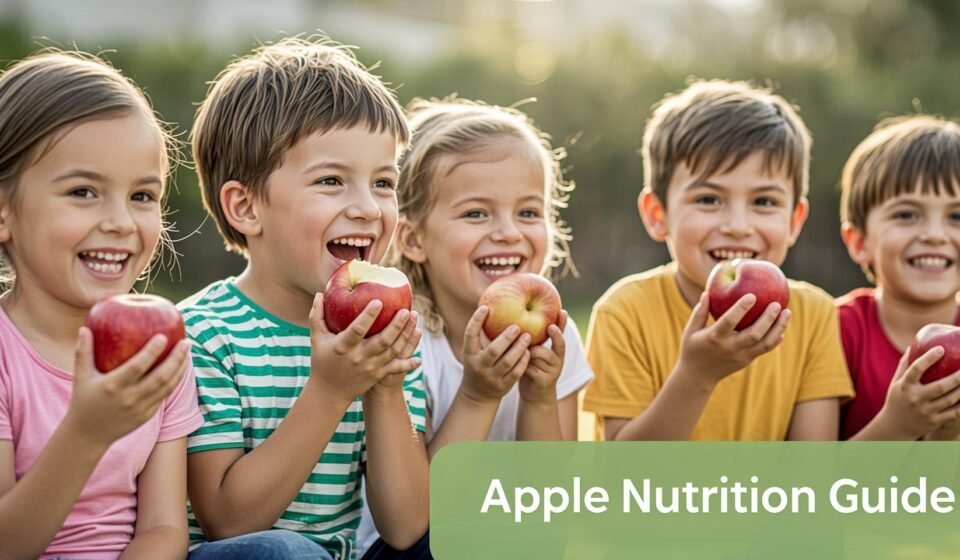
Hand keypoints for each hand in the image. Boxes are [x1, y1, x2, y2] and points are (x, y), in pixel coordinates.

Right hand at [64, 327, 189, 447]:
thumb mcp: (81, 377)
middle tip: (185, 342)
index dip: (151, 352)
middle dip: (176, 359)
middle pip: (160, 377)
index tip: (163, 336)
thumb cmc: (84, 400)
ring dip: (180, 369)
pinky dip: (175, 381)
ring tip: (187, 352)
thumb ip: (83, 353)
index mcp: (113, 386)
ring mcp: (141, 408)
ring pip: (167, 387)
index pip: (137, 367)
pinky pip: (165, 395)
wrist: (88, 435)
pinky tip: (180, 367)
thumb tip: (83, 328)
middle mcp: (129, 398)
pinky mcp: (147, 415)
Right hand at [308, 293, 421, 402]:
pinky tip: (419, 359)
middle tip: (405, 310)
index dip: (368, 316)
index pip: (357, 330)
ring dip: (405, 336)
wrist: (329, 392)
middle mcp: (358, 357)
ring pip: (392, 351)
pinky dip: (408, 364)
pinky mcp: (377, 375)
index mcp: (342, 346)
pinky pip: (395, 368)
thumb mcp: (317, 339)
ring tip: (413, 319)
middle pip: (381, 341)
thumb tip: (318, 294)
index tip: (379, 301)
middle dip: (395, 326)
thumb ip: (317, 316)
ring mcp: (370, 367)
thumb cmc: (322, 360)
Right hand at [460, 305, 530, 404]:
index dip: (476, 321)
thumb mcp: (475, 352)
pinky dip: (522, 362)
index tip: (485, 307)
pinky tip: (529, 352)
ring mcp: (491, 378)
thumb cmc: (479, 364)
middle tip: (517, 326)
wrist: (478, 395)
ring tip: (527, 336)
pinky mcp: (503, 386)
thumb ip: (482, 335)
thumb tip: (492, 305)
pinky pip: (515, 373)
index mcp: (469, 355)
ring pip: (507, 363)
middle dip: (505, 338)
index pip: (469, 335)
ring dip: (518, 349)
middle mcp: (479, 366)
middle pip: (493, 351)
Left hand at [518, 311, 566, 404]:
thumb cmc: (532, 368)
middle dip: (554, 335)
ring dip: (527, 352)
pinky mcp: (545, 381)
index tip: (563, 312)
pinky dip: (522, 365)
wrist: (535, 396)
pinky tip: (516, 365)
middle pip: (554, 344)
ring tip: (519, 352)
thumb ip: (533, 340)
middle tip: (550, 327)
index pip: (561, 334)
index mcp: (556, 351)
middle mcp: (558, 359)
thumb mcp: (535, 353)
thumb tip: (519, 315)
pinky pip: (531, 368)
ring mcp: (553, 370)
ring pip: (538, 355)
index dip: (563, 324)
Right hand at [675, 291, 789, 386]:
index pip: (730, 321)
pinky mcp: (747, 361)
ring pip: (765, 343)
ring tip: (787, 312)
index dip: (741, 308)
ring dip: (778, 327)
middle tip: (777, 303)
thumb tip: (707, 292)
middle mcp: (730, 348)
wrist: (698, 376)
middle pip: (755, 334)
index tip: (752, 295)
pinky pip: (765, 349)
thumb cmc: (692, 348)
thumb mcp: (690, 330)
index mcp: (715, 338)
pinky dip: (775, 339)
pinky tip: (781, 328)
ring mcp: (741, 356)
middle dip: (768, 318)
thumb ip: (700, 312)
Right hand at [881, 347, 959, 439]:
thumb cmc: (897, 399)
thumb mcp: (896, 383)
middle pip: (940, 386)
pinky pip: (953, 412)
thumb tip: (913, 346)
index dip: (929, 358)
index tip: (941, 349)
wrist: (894, 427)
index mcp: (904, 386)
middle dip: (957, 377)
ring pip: (950, 399)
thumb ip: (905, 366)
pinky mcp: (934, 421)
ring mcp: (925, 411)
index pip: (916, 369)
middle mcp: (915, 398)